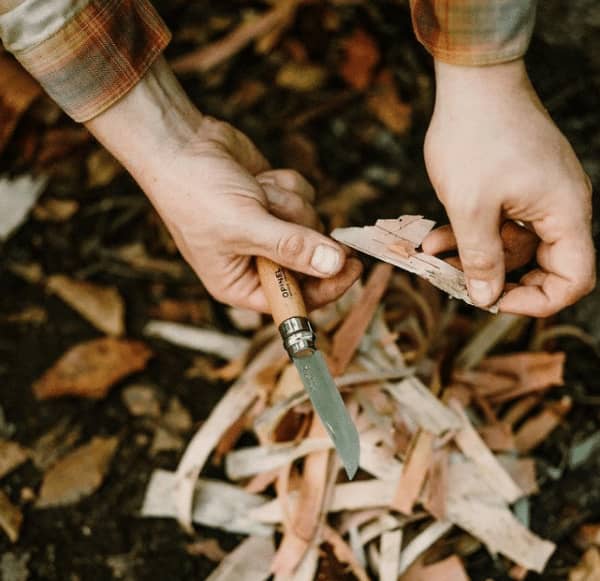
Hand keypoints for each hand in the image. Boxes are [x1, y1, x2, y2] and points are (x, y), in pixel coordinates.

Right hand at [86, 57, 360, 310]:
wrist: (181, 143)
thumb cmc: (196, 193)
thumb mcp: (244, 226)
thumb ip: (291, 248)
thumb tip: (335, 266)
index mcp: (241, 284)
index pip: (296, 301)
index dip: (327, 287)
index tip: (352, 267)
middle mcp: (258, 263)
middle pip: (311, 260)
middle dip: (295, 229)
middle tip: (270, 208)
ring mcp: (271, 231)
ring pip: (312, 222)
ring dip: (287, 202)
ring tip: (254, 191)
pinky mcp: (278, 203)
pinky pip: (306, 196)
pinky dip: (286, 183)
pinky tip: (259, 178)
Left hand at [423, 59, 594, 316]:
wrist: (472, 81)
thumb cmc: (474, 137)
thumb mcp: (471, 208)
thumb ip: (481, 259)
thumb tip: (486, 299)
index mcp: (564, 213)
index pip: (574, 278)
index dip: (538, 301)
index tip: (494, 301)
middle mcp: (560, 206)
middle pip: (539, 265)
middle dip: (493, 276)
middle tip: (456, 281)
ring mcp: (539, 194)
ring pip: (510, 244)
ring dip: (470, 253)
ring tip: (430, 251)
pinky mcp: (517, 185)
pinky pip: (499, 222)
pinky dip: (469, 231)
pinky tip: (434, 237)